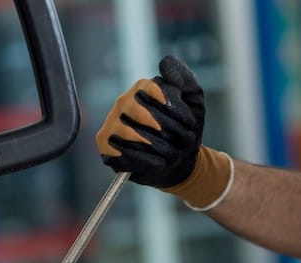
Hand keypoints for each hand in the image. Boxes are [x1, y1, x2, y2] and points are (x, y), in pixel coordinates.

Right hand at [95, 55, 230, 208]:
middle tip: (183, 142)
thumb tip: (164, 62)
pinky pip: (121, 152)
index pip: (154, 91)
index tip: (189, 124)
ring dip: (159, 147)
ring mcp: (112, 124)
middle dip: (168, 130)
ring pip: (131, 133)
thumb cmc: (183, 130)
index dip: (175, 110)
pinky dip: (144, 160)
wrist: (178, 163)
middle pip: (142, 112)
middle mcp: (123, 103)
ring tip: (173, 154)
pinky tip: (159, 163)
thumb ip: (184, 79)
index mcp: (142, 88)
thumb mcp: (193, 102)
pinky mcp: (106, 147)